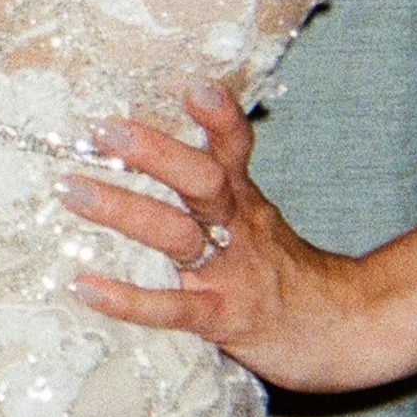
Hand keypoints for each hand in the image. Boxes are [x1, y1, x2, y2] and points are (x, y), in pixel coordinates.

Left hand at [62, 87, 393, 394]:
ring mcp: (231, 274)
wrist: (344, 330)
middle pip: (204, 182)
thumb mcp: (255, 220)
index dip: (220, 117)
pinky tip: (84, 286)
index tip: (195, 86)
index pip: (236, 148)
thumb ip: (213, 188)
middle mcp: (239, 230)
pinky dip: (128, 299)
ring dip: (124, 211)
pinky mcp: (223, 319)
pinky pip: (173, 308)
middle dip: (156, 152)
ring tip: (72, 190)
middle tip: (104, 130)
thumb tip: (146, 147)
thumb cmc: (281, 272)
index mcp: (244, 201)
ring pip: (179, 236)